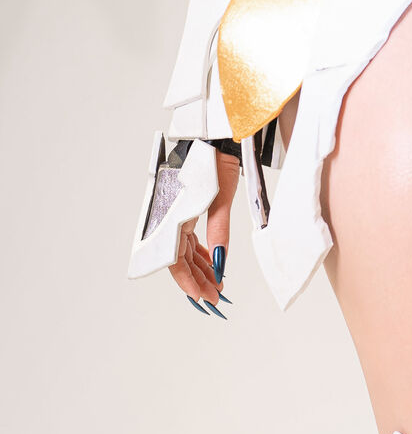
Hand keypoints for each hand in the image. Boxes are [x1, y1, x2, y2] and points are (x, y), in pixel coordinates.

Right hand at [167, 146, 239, 313]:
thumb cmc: (214, 161)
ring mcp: (175, 212)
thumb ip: (219, 231)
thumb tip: (221, 263)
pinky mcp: (185, 207)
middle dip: (198, 279)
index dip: (189, 281)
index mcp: (171, 215)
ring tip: (216, 282)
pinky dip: (201, 251)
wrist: (214, 135)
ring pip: (184, 249)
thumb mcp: (220, 198)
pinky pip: (188, 237)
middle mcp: (168, 216)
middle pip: (179, 257)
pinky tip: (212, 261)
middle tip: (216, 296)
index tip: (204, 298)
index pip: (175, 259)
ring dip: (200, 267)